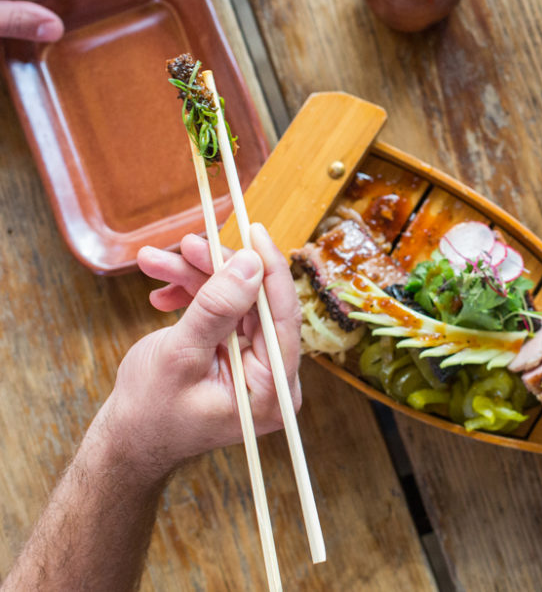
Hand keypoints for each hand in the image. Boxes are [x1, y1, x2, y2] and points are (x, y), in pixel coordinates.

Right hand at [100, 224, 301, 478]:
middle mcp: (272, 377)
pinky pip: (222, 313)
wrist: (127, 440)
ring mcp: (254, 365)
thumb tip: (252, 264)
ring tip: (154, 261)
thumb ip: (217, 310)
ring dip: (196, 278)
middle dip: (218, 271)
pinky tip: (162, 294)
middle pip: (256, 305)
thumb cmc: (150, 413)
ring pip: (235, 302)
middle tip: (187, 244)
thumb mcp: (180, 355)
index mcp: (272, 390)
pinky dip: (193, 296)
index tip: (255, 231)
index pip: (282, 319)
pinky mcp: (236, 354)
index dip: (270, 270)